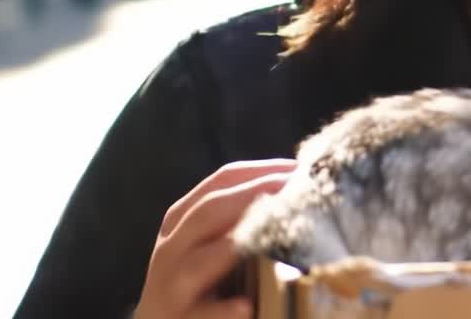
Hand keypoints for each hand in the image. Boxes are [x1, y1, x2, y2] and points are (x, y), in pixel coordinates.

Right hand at [133, 159, 296, 318]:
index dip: (261, 170)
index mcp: (183, 220)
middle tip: (297, 189)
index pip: (221, 182)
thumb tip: (299, 191)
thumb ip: (243, 216)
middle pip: (209, 212)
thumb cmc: (202, 280)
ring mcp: (170, 288)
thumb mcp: (213, 240)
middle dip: (255, 195)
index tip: (300, 167)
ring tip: (274, 232)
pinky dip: (222, 311)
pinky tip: (246, 306)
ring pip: (200, 262)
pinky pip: (202, 314)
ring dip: (237, 246)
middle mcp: (172, 249)